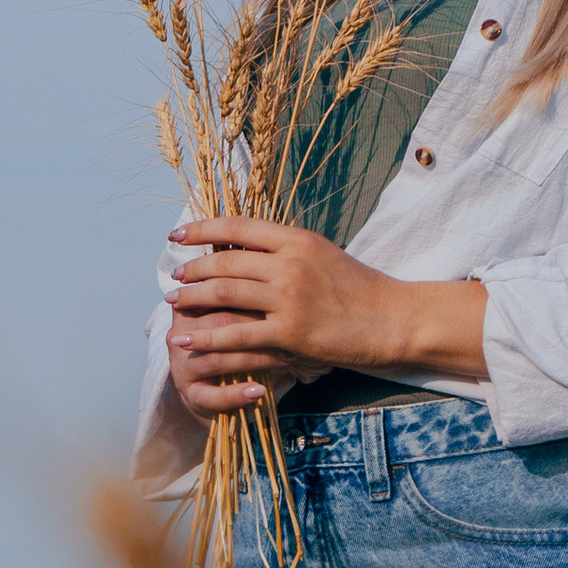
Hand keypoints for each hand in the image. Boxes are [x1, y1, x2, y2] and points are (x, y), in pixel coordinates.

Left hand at [166, 218, 487, 416]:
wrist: (394, 319)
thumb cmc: (361, 290)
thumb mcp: (324, 255)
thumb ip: (287, 250)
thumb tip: (249, 246)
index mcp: (297, 238)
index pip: (237, 227)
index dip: (201, 229)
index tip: (178, 235)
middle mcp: (290, 262)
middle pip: (224, 261)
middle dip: (192, 268)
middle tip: (174, 275)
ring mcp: (289, 297)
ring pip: (224, 294)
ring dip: (192, 298)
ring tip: (173, 303)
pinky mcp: (290, 332)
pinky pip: (237, 334)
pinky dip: (206, 337)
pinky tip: (186, 340)